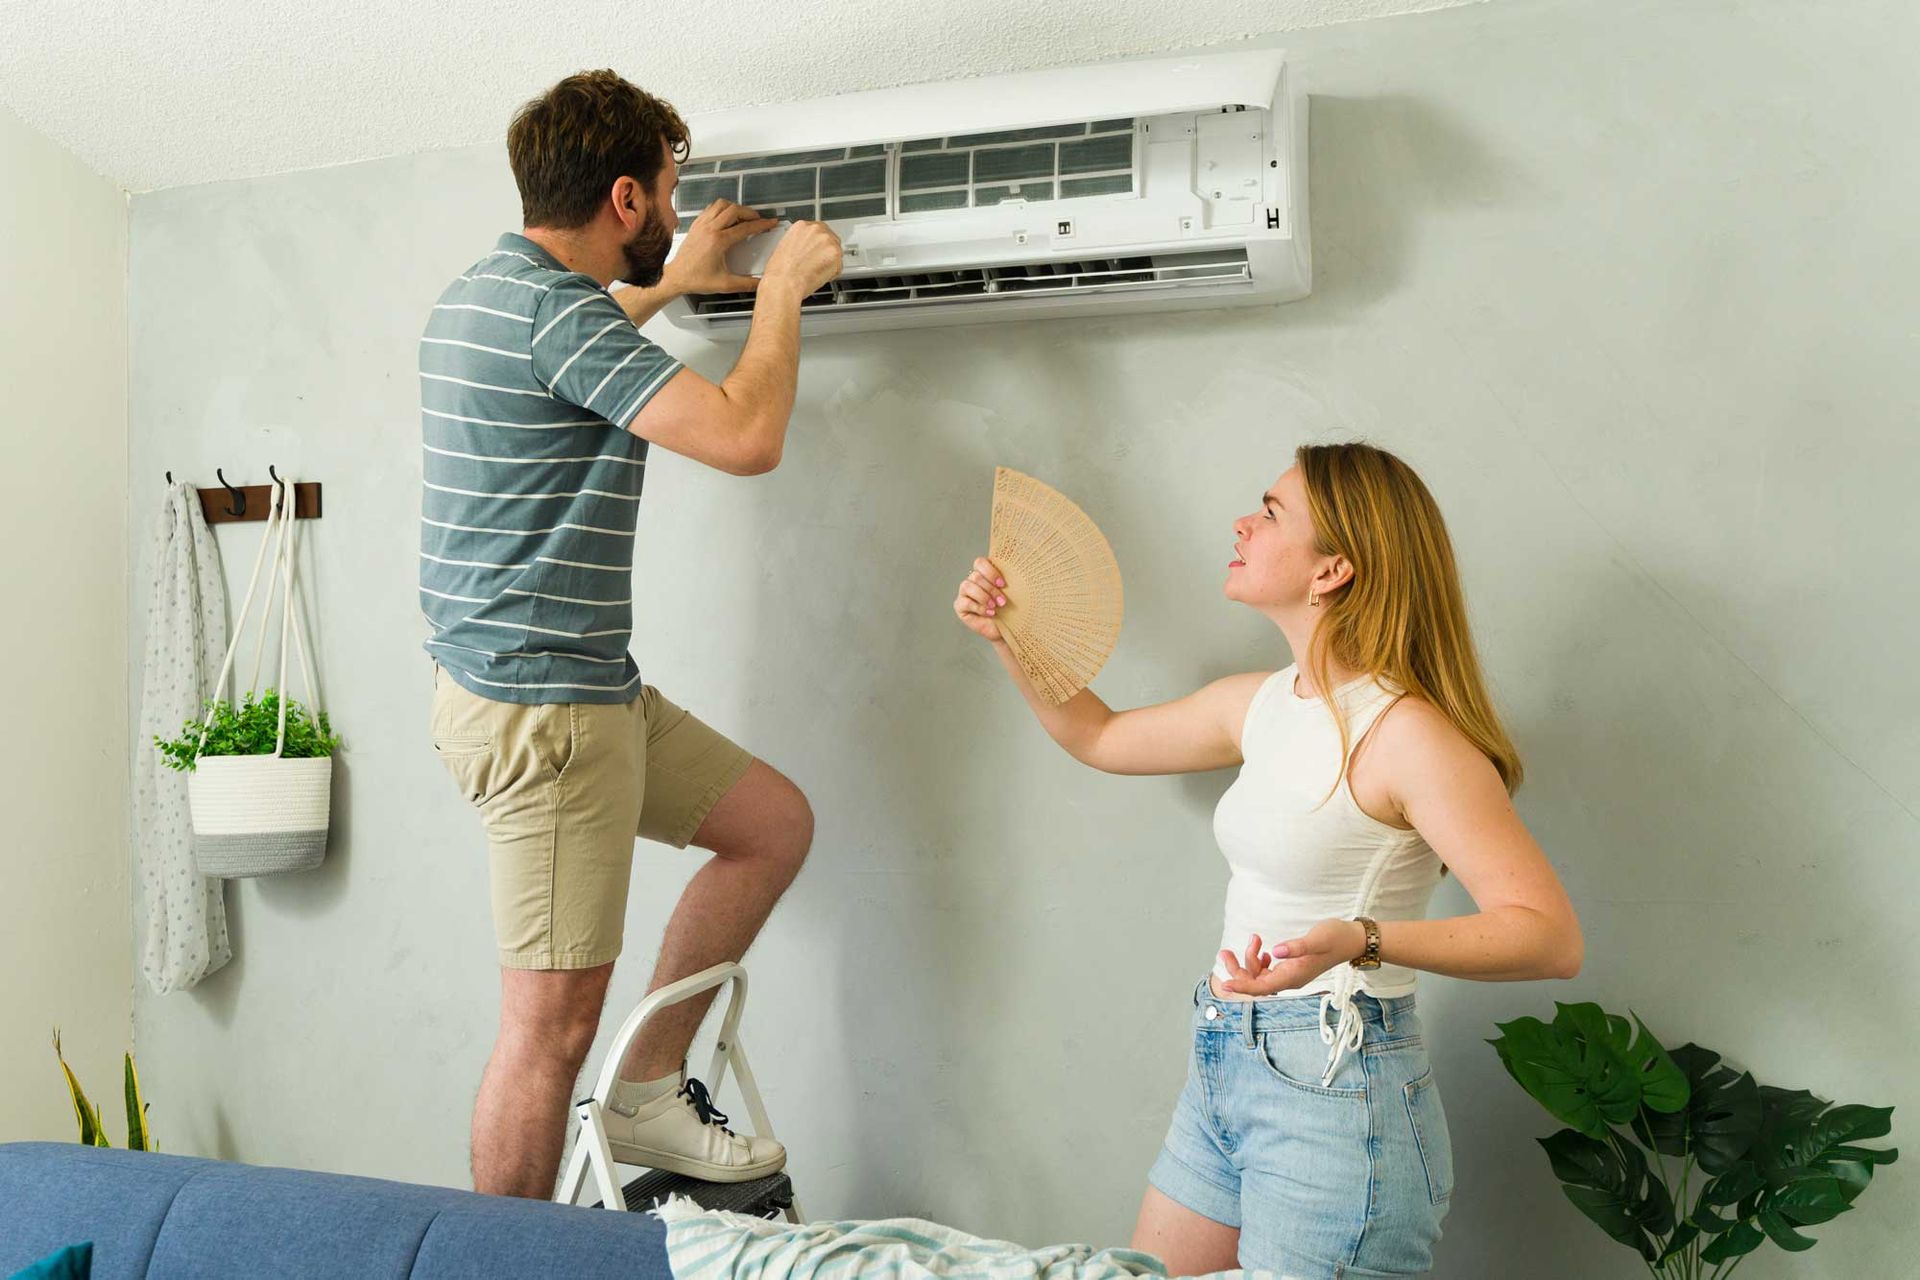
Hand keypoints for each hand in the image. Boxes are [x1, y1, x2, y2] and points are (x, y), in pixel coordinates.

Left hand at [662, 199, 777, 295]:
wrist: (677, 277)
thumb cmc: (696, 279)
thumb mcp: (725, 285)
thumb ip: (746, 284)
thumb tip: (760, 283)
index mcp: (718, 241)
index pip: (745, 228)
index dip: (761, 224)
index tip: (770, 223)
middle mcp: (709, 229)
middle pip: (734, 210)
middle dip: (750, 212)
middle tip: (758, 219)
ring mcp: (701, 225)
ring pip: (722, 204)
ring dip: (735, 207)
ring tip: (743, 216)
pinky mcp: (696, 225)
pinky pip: (710, 208)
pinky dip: (722, 208)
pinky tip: (726, 217)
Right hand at [762, 219, 843, 297]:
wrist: (784, 283)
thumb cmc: (781, 271)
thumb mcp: (785, 246)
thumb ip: (801, 242)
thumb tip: (808, 247)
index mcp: (802, 225)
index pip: (818, 230)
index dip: (818, 243)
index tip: (816, 250)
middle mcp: (816, 229)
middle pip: (830, 238)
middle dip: (826, 252)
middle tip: (817, 263)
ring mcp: (827, 240)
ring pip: (836, 252)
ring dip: (830, 262)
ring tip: (815, 271)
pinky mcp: (836, 254)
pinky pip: (839, 265)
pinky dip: (832, 273)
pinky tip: (820, 276)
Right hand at [952, 556, 1007, 642]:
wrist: (1007, 628)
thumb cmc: (1010, 608)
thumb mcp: (1012, 591)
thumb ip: (1010, 578)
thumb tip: (1014, 563)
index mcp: (984, 573)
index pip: (980, 562)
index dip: (990, 572)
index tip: (1002, 584)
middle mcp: (972, 581)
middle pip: (976, 576)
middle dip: (991, 589)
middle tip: (1002, 601)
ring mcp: (964, 593)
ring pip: (968, 586)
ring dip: (983, 597)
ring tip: (994, 607)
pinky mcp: (960, 606)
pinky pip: (965, 602)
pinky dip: (979, 608)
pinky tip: (989, 613)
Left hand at [1217, 920, 1366, 996]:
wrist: (1351, 940)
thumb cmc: (1335, 938)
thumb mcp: (1317, 939)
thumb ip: (1297, 946)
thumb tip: (1277, 951)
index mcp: (1294, 976)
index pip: (1262, 987)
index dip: (1242, 985)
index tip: (1225, 984)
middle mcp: (1290, 979)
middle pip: (1256, 983)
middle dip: (1238, 970)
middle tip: (1224, 952)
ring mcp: (1290, 975)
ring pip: (1260, 976)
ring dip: (1249, 961)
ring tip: (1253, 938)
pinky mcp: (1291, 968)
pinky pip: (1268, 971)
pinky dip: (1260, 960)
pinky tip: (1262, 948)